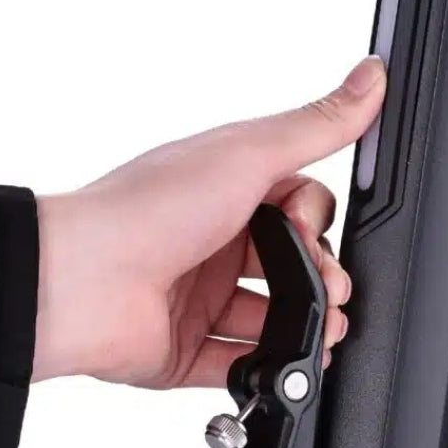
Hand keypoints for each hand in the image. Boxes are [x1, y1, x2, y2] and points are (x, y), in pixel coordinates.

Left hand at [32, 55, 385, 386]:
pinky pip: (238, 364)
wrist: (78, 282)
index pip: (297, 208)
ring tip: (319, 331)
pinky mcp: (184, 350)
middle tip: (327, 291)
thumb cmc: (143, 209)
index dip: (315, 224)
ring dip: (305, 327)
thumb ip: (315, 127)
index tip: (310, 233)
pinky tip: (284, 364)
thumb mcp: (246, 155)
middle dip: (321, 281)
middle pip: (291, 266)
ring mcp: (198, 298)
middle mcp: (212, 242)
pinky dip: (268, 369)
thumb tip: (369, 78)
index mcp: (224, 191)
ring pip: (271, 319)